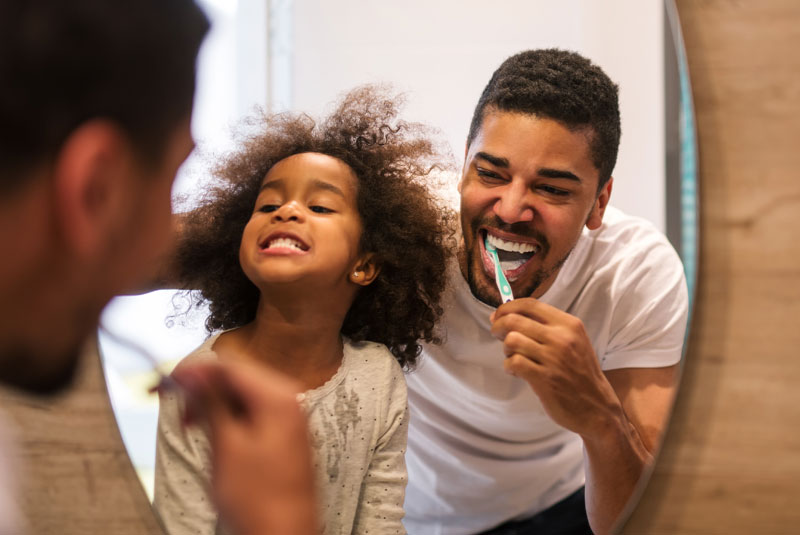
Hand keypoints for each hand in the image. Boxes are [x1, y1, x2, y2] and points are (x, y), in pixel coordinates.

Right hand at [172, 360, 316, 534]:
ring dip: (214, 403)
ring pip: (242, 394)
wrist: (284, 534)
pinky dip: (229, 416)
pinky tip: (212, 431)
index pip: (231, 366)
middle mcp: (289, 400)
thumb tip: (192, 375)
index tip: (169, 379)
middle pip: (237, 377)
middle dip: (204, 387)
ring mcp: (289, 417)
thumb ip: (210, 403)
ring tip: (190, 423)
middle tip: (176, 404)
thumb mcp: (226, 445)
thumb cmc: (260, 500)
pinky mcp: (283, 433)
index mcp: (279, 397)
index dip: (196, 370)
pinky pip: (252, 411)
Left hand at [490, 298, 622, 439]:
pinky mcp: (544, 379)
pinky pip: (513, 362)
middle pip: (514, 320)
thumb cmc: (580, 373)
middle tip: (497, 334)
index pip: (530, 304)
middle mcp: (561, 338)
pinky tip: (516, 371)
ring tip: (512, 356)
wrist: (597, 407)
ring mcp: (553, 358)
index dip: (507, 307)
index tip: (498, 315)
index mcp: (569, 324)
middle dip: (498, 326)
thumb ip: (546, 327)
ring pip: (512, 340)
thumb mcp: (573, 341)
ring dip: (506, 348)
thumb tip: (507, 315)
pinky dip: (509, 366)